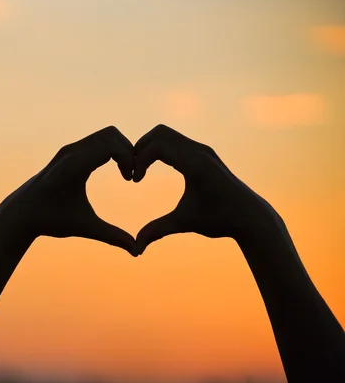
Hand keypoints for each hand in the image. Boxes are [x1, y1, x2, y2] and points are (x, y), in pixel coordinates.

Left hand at [0, 126, 138, 255]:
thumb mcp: (84, 227)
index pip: (111, 145)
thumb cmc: (51, 221)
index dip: (130, 158)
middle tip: (133, 174)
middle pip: (111, 134)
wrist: (21, 213)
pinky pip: (96, 140)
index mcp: (74, 166)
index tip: (133, 179)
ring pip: (105, 134)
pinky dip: (111, 149)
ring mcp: (68, 149)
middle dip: (129, 150)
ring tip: (126, 173)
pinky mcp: (67, 152)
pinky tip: (115, 170)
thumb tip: (137, 252)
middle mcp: (71, 152)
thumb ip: (113, 237)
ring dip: (121, 149)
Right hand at [133, 124, 280, 253]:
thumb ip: (158, 231)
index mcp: (195, 164)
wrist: (250, 216)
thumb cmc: (219, 220)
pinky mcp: (203, 152)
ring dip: (149, 147)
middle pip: (159, 133)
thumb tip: (135, 249)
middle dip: (140, 148)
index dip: (139, 160)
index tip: (135, 180)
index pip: (157, 146)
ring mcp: (202, 149)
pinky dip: (159, 149)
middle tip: (133, 170)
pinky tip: (153, 168)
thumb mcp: (185, 223)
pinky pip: (174, 141)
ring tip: (140, 169)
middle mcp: (200, 151)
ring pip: (166, 134)